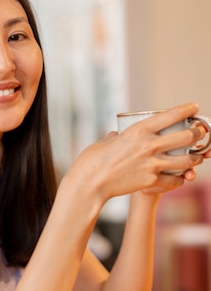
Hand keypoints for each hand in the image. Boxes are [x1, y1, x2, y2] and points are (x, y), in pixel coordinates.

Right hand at [69, 103, 204, 201]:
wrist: (90, 183)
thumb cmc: (93, 160)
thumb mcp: (106, 140)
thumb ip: (116, 136)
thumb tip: (117, 135)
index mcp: (139, 130)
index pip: (172, 115)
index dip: (188, 109)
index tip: (194, 108)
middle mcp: (150, 145)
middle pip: (187, 136)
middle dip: (198, 134)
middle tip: (200, 133)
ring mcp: (153, 164)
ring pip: (187, 160)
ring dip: (194, 158)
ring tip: (196, 157)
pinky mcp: (151, 181)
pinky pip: (175, 179)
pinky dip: (180, 178)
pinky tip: (180, 176)